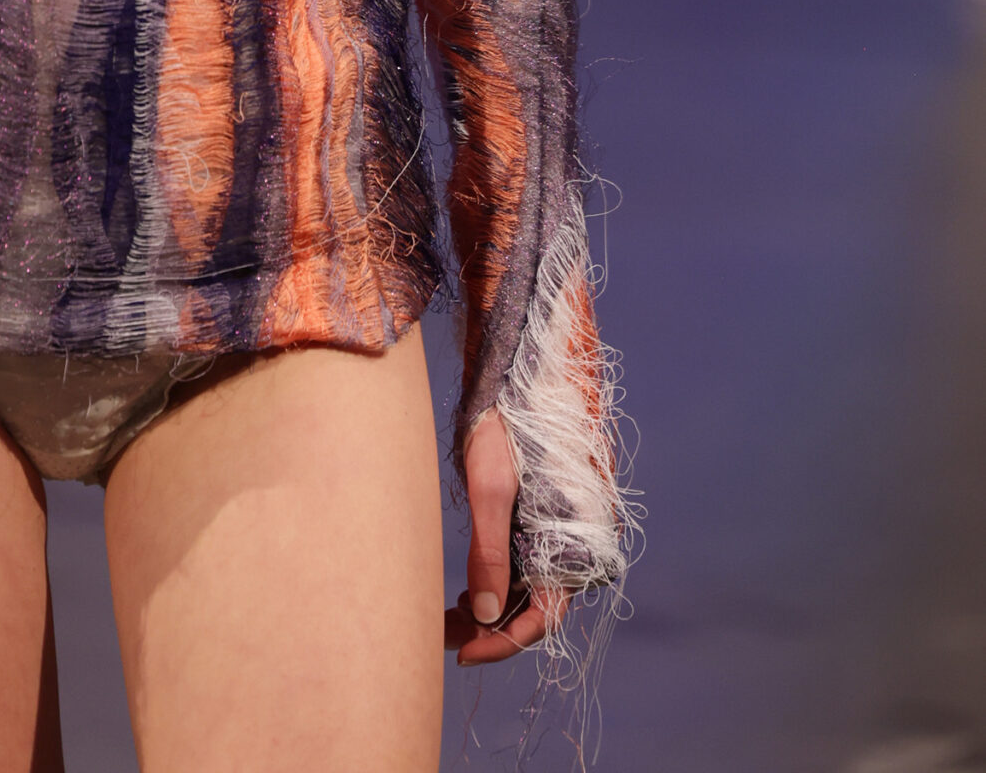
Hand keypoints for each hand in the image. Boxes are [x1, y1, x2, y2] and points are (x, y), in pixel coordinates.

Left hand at [443, 411, 568, 665]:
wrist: (525, 365)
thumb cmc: (509, 419)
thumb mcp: (492, 484)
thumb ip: (490, 552)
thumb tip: (485, 615)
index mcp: (575, 542)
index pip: (542, 618)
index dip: (502, 643)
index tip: (463, 654)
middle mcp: (577, 543)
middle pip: (536, 607)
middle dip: (491, 628)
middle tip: (443, 634)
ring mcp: (564, 529)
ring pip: (530, 586)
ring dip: (494, 606)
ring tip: (449, 613)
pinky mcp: (549, 516)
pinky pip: (529, 562)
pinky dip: (500, 580)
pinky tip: (469, 588)